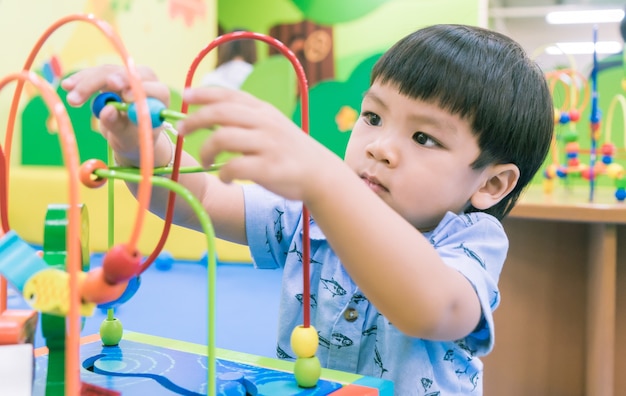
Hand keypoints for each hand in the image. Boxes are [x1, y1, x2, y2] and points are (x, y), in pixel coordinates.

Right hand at [61, 65, 169, 165]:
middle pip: (125, 75)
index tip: (125, 96)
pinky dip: (81, 80)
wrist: (129, 136)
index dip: (140, 90)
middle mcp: (147, 81)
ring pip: (107, 72)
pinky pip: (96, 73)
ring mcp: (129, 75)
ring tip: (70, 96)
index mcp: (160, 97)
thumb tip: (107, 111)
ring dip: (86, 83)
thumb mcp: (128, 138)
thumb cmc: (135, 139)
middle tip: (82, 95)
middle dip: (101, 84)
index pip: (153, 89)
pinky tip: (68, 85)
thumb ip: (119, 125)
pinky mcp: (113, 74)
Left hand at [178, 87, 340, 200]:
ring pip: (222, 138)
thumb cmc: (289, 151)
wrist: (321, 175)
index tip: (186, 95)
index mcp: (263, 111)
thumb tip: (209, 113)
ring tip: (206, 161)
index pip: (229, 95)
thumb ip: (246, 117)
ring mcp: (267, 145)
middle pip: (220, 113)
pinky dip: (223, 174)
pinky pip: (234, 167)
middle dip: (195, 120)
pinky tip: (225, 178)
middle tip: (180, 131)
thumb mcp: (272, 125)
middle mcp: (265, 124)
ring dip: (206, 151)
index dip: (204, 94)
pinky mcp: (269, 169)